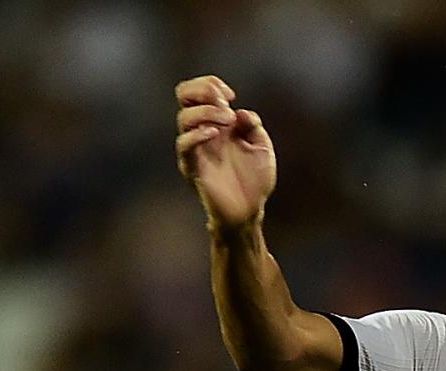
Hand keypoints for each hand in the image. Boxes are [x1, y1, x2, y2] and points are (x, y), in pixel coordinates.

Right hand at [175, 76, 274, 229]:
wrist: (250, 211)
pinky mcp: (193, 167)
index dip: (211, 83)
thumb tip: (239, 112)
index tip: (231, 95)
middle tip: (224, 103)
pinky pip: (184, 145)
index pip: (199, 90)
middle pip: (183, 95)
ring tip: (227, 121)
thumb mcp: (262, 147)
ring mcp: (196, 148)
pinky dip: (197, 134)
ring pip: (184, 117)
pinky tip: (216, 134)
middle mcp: (203, 131)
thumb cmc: (256, 180)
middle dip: (202, 90)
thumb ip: (253, 125)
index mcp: (217, 122)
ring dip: (206, 112)